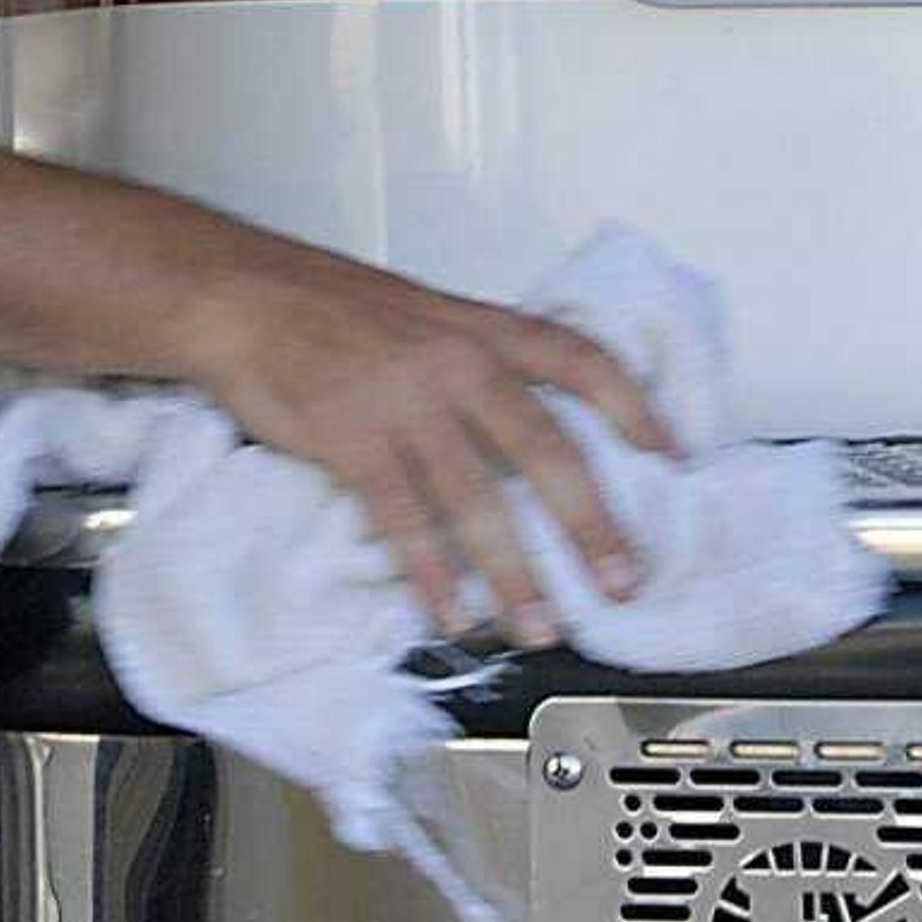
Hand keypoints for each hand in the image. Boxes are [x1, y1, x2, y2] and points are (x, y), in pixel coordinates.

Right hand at [177, 247, 678, 645]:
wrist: (246, 296)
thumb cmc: (337, 311)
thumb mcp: (429, 318)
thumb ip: (482, 365)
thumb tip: (534, 429)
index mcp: (484, 329)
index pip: (582, 361)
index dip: (635, 408)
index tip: (675, 455)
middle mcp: (458, 362)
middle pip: (546, 447)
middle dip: (590, 522)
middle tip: (621, 581)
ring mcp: (405, 402)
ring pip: (478, 498)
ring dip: (514, 572)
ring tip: (540, 625)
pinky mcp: (352, 439)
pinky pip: (403, 520)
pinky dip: (430, 574)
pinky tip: (451, 613)